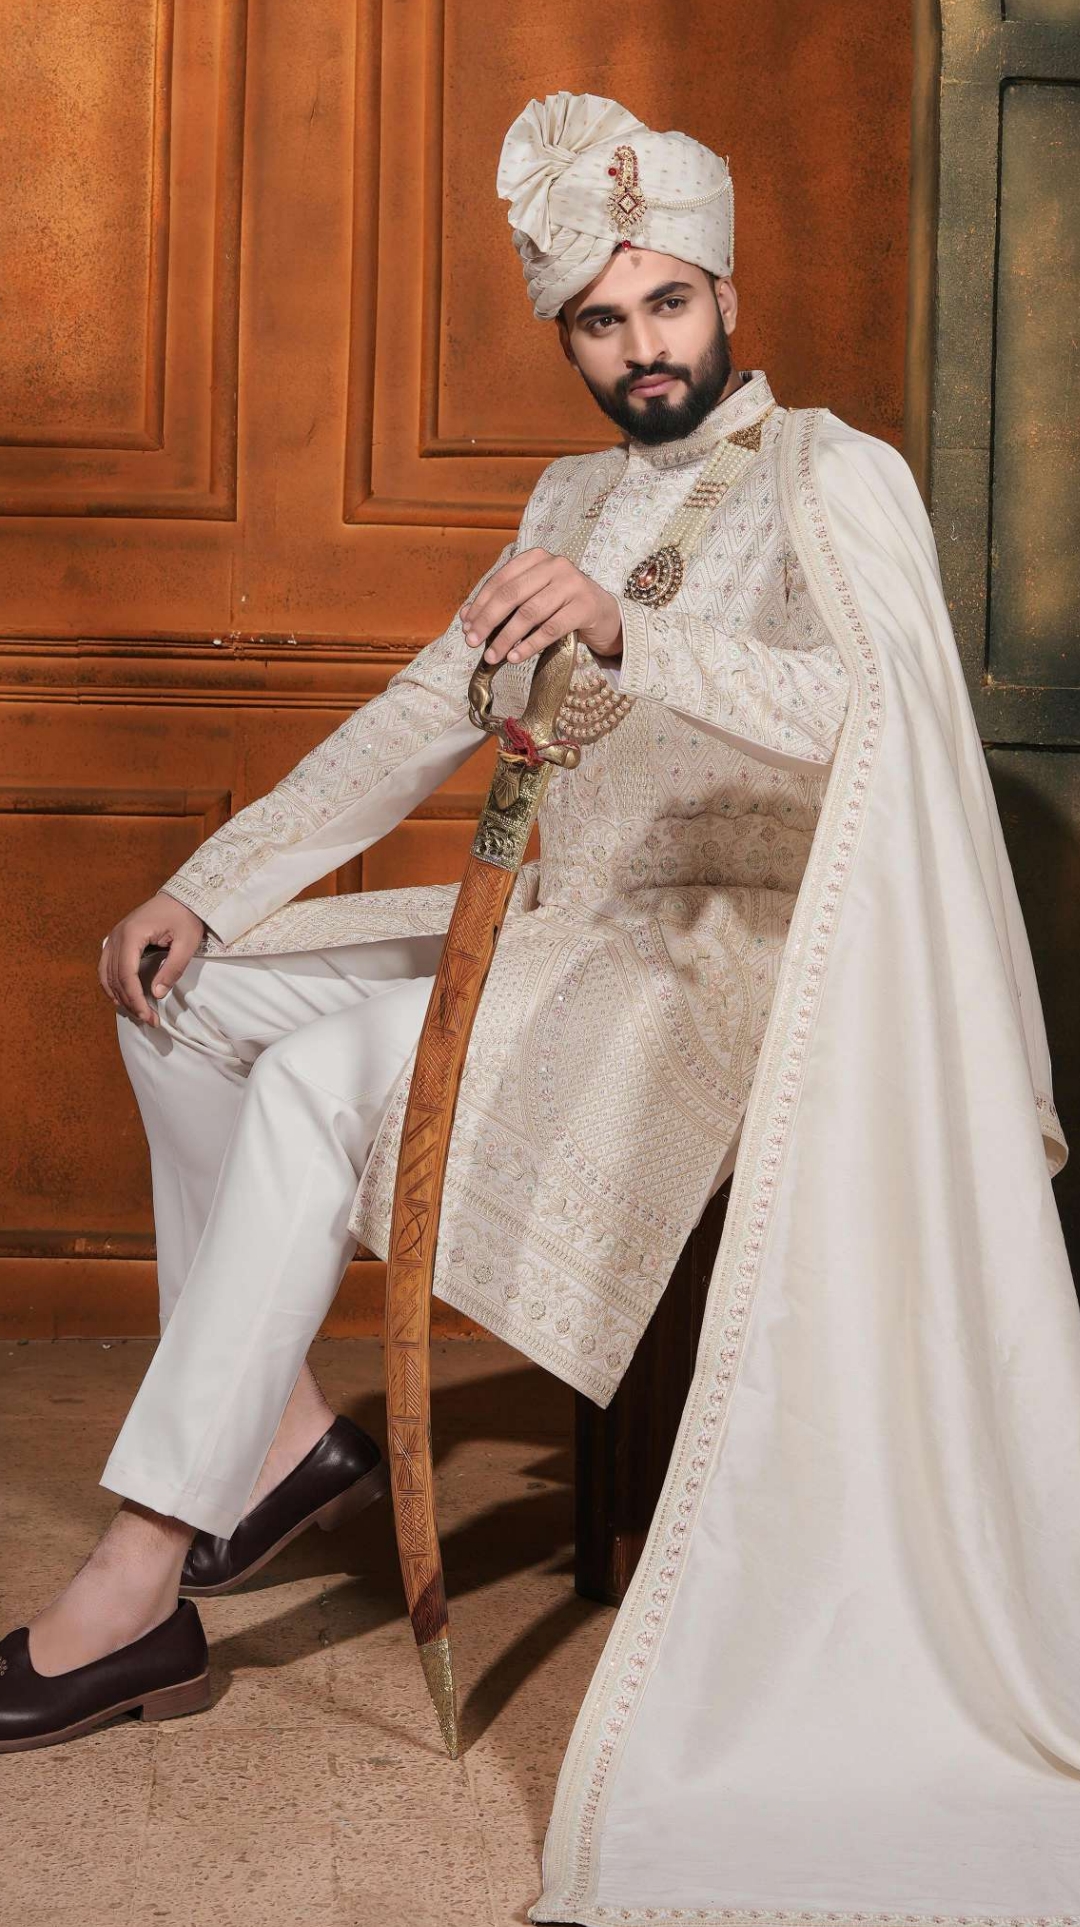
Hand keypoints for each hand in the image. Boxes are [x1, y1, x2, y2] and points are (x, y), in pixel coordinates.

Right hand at [98, 892, 205, 1026]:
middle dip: (130, 1002)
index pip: (126, 975)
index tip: (147, 1016)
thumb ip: (172, 969)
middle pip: (115, 977)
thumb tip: (156, 994)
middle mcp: (116, 936)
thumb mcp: (187, 943)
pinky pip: (106, 966)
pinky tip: (122, 998)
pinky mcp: (116, 939)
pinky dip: (111, 984)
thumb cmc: (185, 917)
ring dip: (119, 996)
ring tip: (137, 1012)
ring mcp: (113, 937)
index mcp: (132, 935)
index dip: (135, 999)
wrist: (181, 897)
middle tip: (148, 1019)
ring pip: (106, 974)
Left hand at [461, 549, 622, 667]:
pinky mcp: (585, 606)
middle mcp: (555, 565)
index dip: (480, 604)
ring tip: (493, 656)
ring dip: (506, 637)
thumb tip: (468, 619)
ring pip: (529, 613)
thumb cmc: (562, 606)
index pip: (500, 580)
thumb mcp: (533, 597)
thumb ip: (504, 603)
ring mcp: (572, 584)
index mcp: (536, 558)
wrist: (604, 614)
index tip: (467, 626)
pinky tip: (515, 656)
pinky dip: (529, 645)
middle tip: (473, 642)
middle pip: (511, 594)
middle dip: (488, 620)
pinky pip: (550, 628)